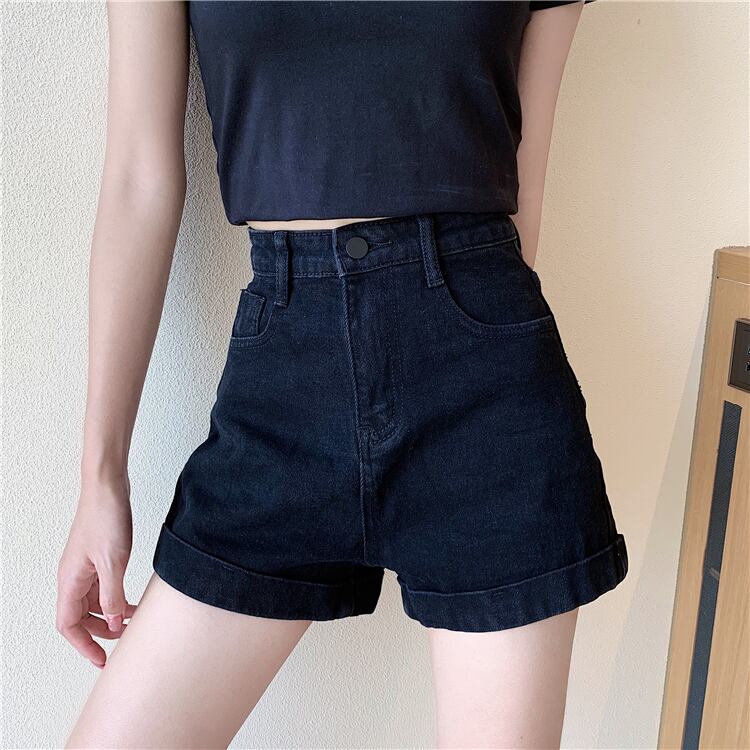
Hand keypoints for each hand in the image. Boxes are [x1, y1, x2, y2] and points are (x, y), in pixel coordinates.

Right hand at [56, 474, 137, 667]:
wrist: (108, 487)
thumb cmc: (106, 518)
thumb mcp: (113, 561)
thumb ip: (112, 594)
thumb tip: (112, 623)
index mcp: (70, 581)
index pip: (68, 625)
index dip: (84, 645)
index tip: (102, 659)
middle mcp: (73, 577)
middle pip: (80, 618)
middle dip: (100, 633)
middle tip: (124, 641)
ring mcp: (85, 567)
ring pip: (93, 602)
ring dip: (111, 615)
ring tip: (133, 622)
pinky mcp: (98, 557)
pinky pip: (103, 586)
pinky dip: (116, 597)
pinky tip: (133, 601)